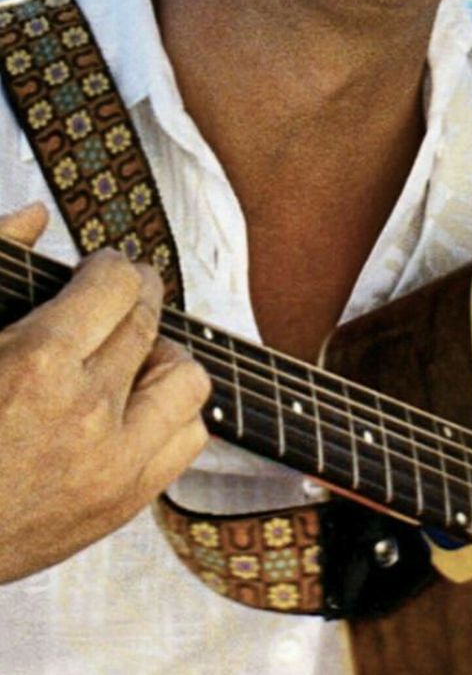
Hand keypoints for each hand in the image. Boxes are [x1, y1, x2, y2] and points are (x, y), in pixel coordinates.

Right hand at [0, 204, 210, 582]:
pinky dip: (171, 415)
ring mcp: (112, 465)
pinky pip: (188, 439)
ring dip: (161, 357)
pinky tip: (134, 408)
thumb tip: (35, 214)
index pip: (116, 283)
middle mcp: (86, 412)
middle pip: (148, 322)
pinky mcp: (122, 504)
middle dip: (136, 296)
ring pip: (185, 378)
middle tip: (117, 297)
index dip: (110, 266)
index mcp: (37, 365)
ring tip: (127, 358)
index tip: (99, 269)